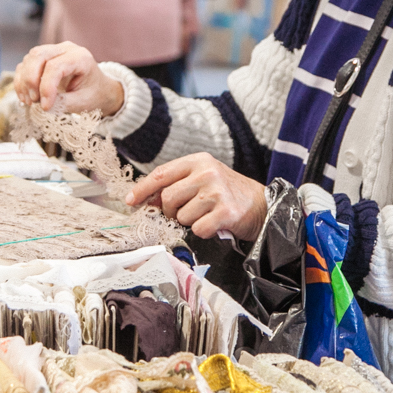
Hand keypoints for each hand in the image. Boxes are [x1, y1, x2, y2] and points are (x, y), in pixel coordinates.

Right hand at [14, 41, 124, 114]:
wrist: (98, 90)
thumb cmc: (93, 94)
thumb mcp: (83, 102)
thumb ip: (63, 103)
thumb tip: (42, 103)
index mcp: (80, 57)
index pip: (56, 66)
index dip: (46, 88)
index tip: (45, 107)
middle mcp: (66, 49)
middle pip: (38, 55)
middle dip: (31, 80)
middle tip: (34, 101)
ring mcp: (53, 51)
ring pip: (29, 58)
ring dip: (24, 81)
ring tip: (30, 101)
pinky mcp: (43, 58)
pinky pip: (25, 65)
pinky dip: (21, 81)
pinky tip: (25, 96)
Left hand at [125, 153, 267, 239]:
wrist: (262, 204)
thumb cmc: (227, 192)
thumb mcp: (202, 180)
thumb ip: (176, 185)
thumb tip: (146, 200)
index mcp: (198, 161)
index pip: (161, 174)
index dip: (142, 189)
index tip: (131, 201)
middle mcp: (207, 173)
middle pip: (168, 197)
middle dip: (170, 211)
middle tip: (184, 213)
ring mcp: (216, 192)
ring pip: (182, 216)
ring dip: (189, 222)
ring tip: (204, 215)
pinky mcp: (225, 213)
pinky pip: (198, 229)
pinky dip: (203, 231)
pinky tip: (214, 224)